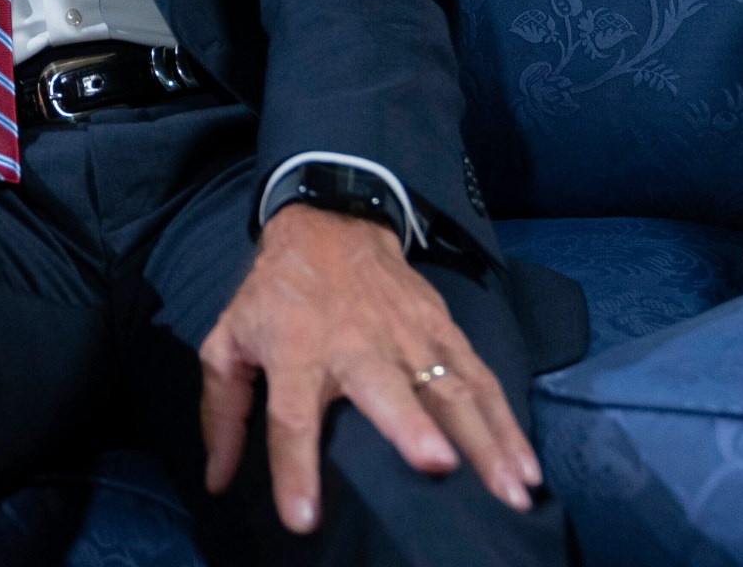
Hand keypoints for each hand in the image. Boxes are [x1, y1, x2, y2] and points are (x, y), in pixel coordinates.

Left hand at [199, 204, 539, 532]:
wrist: (329, 223)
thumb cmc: (275, 295)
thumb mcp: (229, 342)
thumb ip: (222, 412)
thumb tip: (216, 480)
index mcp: (294, 350)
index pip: (289, 416)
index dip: (294, 469)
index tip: (303, 519)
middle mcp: (355, 344)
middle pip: (385, 389)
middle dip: (411, 426)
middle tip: (436, 465)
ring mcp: (407, 335)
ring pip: (449, 388)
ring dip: (484, 440)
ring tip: (511, 492)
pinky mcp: (444, 329)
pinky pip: (480, 378)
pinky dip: (508, 422)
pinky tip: (526, 464)